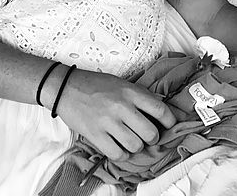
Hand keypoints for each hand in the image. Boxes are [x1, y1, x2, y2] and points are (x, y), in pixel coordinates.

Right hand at [54, 68, 176, 161]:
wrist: (66, 88)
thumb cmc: (96, 85)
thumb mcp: (122, 84)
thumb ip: (140, 96)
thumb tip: (160, 109)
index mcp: (130, 92)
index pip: (160, 110)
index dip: (170, 121)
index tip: (169, 125)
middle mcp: (121, 107)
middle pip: (150, 133)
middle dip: (152, 138)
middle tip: (147, 135)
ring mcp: (108, 122)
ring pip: (135, 146)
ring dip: (136, 146)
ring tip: (131, 140)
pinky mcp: (95, 135)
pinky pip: (117, 154)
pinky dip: (122, 154)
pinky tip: (119, 146)